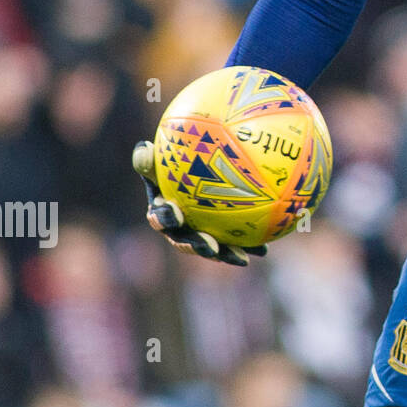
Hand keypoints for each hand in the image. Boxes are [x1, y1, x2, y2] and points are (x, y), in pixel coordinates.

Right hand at [133, 140, 265, 266]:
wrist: (197, 166)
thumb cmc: (177, 158)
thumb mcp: (162, 155)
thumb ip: (151, 156)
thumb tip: (143, 148)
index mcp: (162, 209)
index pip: (160, 216)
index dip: (165, 219)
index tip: (175, 215)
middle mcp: (179, 226)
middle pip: (185, 241)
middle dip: (196, 247)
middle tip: (210, 247)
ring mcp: (200, 233)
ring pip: (211, 247)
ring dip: (225, 253)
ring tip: (241, 258)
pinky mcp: (222, 235)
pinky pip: (235, 241)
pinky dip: (249, 245)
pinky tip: (264, 248)